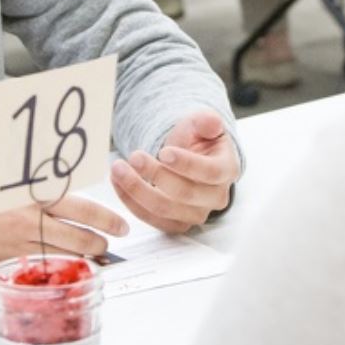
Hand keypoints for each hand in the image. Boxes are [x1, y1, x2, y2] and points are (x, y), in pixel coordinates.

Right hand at [0, 173, 129, 272]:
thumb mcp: (5, 178)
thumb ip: (35, 180)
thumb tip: (64, 174)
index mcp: (31, 193)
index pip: (80, 206)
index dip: (105, 217)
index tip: (121, 223)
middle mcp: (28, 219)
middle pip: (78, 235)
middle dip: (102, 241)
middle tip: (113, 240)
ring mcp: (17, 243)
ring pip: (64, 256)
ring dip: (86, 258)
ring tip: (97, 255)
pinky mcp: (6, 261)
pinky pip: (41, 268)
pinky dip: (60, 269)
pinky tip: (70, 268)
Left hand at [111, 110, 239, 234]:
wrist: (187, 157)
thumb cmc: (197, 140)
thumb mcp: (201, 123)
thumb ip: (206, 120)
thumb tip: (211, 122)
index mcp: (227, 169)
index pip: (211, 172)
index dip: (187, 164)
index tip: (163, 152)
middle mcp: (215, 197)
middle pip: (185, 194)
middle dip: (156, 175)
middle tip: (134, 156)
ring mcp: (196, 214)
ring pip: (164, 210)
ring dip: (137, 190)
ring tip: (118, 169)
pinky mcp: (176, 224)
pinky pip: (151, 219)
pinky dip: (131, 202)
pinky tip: (117, 182)